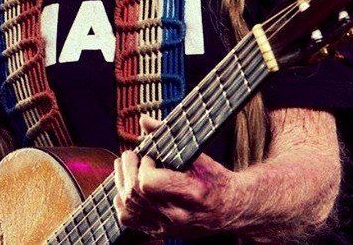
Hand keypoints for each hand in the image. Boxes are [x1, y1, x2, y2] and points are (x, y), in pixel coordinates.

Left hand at [113, 115, 244, 238]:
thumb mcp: (198, 154)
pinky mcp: (161, 231)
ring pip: (129, 207)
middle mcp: (177, 215)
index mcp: (190, 193)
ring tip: (125, 165)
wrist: (230, 209)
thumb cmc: (216, 180)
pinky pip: (130, 221)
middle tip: (131, 155)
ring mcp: (168, 226)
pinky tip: (126, 187)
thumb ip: (169, 136)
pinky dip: (122, 202)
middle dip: (128, 169)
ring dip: (122, 182)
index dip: (143, 166)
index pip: (149, 184)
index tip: (149, 156)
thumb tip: (144, 120)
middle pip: (136, 194)